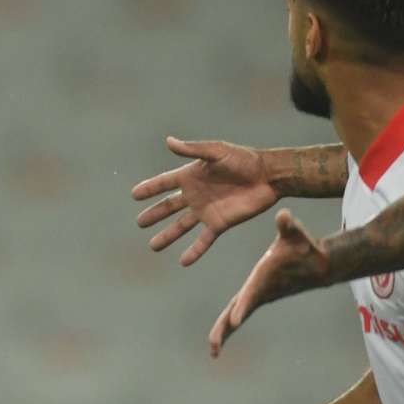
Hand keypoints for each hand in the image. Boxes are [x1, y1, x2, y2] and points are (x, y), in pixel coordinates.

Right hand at [134, 138, 278, 265]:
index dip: (149, 189)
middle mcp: (195, 195)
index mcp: (191, 177)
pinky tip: (184, 262)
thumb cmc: (244, 160)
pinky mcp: (220, 224)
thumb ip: (192, 150)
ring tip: (153, 247)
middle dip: (154, 215)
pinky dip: (194, 251)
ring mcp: (206, 211)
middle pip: (169, 207)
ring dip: (167, 236)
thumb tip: (168, 141)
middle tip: (140, 223)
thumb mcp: (216, 151)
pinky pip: (204, 240)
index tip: (134, 195)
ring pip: (181, 226)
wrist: (269, 176)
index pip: (164, 184)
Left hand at [209, 210, 333, 356]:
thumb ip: (288, 226)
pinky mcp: (256, 297)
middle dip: (227, 327)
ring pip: (236, 315)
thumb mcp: (296, 234)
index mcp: (265, 278)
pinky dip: (228, 325)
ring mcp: (258, 296)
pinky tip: (218, 340)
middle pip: (239, 311)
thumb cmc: (304, 247)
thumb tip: (284, 216)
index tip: (234, 322)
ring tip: (213, 351)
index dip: (243, 306)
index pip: (252, 294)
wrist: (317, 264)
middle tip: (213, 344)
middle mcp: (260, 291)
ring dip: (224, 332)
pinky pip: (238, 313)